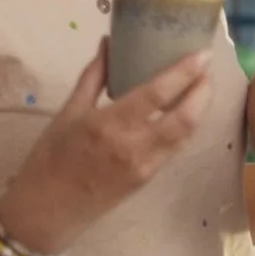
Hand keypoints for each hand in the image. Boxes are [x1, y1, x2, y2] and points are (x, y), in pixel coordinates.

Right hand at [5, 40, 210, 248]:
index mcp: (109, 124)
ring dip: (200, 109)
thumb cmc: (50, 158)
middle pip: (184, 117)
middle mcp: (133, 146)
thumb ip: (93, 76)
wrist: (46, 212)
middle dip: (203, 90)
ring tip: (203, 85)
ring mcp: (144, 166)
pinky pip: (175, 149)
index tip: (203, 53)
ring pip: (186, 135)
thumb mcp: (67, 112)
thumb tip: (108, 43)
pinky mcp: (148, 180)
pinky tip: (187, 112)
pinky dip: (186, 127)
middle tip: (208, 67)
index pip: (157, 94)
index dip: (185, 72)